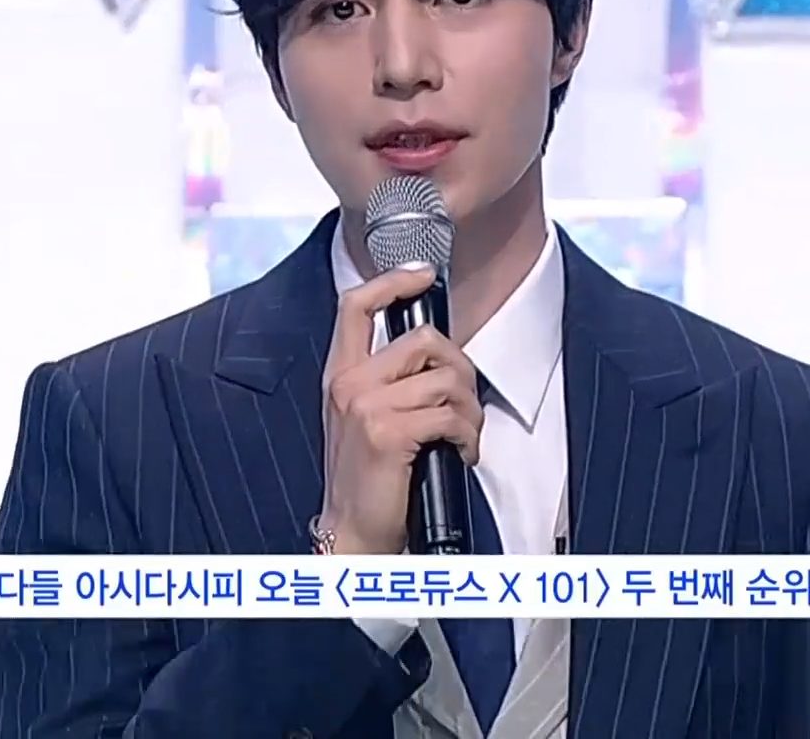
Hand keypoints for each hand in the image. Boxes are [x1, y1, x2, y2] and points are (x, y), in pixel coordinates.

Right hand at [318, 263, 482, 555]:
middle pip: (423, 339)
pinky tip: (462, 453)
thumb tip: (436, 355)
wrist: (351, 534)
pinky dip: (469, 435)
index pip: (355, 305)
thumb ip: (386, 381)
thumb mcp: (363, 419)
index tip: (421, 275)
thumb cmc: (367, 480)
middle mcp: (348, 383)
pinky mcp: (388, 432)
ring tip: (464, 434)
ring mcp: (366, 405)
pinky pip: (450, 414)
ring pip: (445, 378)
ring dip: (469, 409)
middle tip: (465, 402)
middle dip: (460, 368)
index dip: (391, 281)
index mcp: (340, 375)